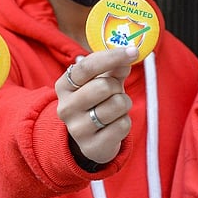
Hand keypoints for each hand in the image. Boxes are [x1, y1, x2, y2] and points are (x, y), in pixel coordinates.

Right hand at [56, 47, 138, 164]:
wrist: (89, 139)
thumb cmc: (97, 102)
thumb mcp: (102, 80)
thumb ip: (113, 67)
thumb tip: (128, 55)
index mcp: (64, 86)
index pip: (87, 66)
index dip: (112, 56)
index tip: (133, 51)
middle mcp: (66, 107)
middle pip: (104, 86)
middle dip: (118, 86)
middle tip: (115, 92)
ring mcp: (77, 129)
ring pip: (116, 105)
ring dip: (124, 104)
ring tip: (115, 109)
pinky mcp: (91, 146)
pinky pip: (123, 126)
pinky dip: (125, 122)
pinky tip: (114, 125)